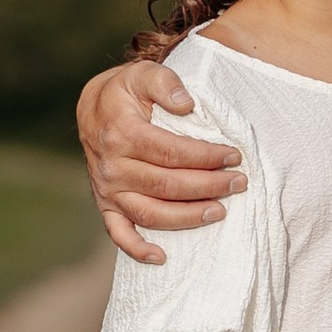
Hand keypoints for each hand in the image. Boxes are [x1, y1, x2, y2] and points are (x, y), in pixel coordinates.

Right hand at [78, 58, 249, 264]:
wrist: (92, 109)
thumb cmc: (124, 92)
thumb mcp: (142, 73)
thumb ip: (165, 82)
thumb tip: (187, 104)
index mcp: (122, 134)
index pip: (172, 153)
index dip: (206, 157)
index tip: (234, 156)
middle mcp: (112, 166)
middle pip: (168, 185)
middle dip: (209, 186)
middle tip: (238, 183)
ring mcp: (108, 190)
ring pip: (151, 213)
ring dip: (188, 217)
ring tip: (221, 211)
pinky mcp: (106, 204)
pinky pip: (119, 233)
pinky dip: (137, 249)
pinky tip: (162, 257)